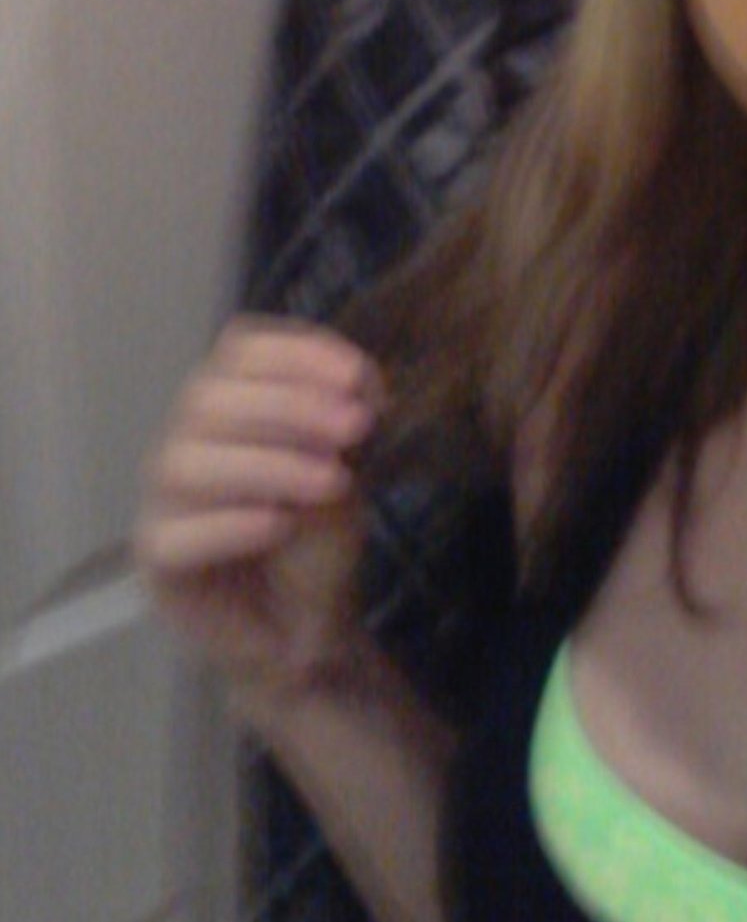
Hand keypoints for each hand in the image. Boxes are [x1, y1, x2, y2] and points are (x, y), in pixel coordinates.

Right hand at [134, 317, 383, 720]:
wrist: (304, 629)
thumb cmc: (315, 539)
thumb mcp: (344, 470)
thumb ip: (340, 428)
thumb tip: (353, 389)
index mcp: (228, 401)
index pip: (240, 349)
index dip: (296, 352)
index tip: (358, 376)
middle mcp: (185, 438)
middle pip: (210, 396)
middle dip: (291, 404)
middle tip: (357, 427)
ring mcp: (162, 499)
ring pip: (187, 462)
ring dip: (269, 463)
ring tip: (332, 482)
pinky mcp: (156, 560)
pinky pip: (174, 534)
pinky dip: (229, 523)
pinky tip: (278, 524)